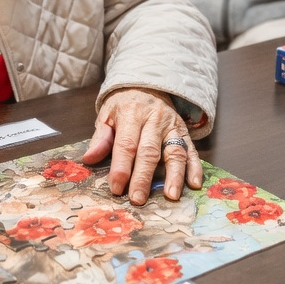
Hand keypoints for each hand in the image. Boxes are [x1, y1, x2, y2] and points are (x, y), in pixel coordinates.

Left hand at [82, 87, 202, 205]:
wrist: (148, 84)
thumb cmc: (124, 105)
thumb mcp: (107, 115)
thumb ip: (101, 138)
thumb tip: (89, 159)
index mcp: (131, 114)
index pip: (126, 144)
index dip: (121, 167)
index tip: (116, 188)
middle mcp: (154, 119)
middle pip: (149, 152)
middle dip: (143, 177)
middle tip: (138, 199)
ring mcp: (172, 126)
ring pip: (175, 152)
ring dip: (174, 176)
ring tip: (171, 196)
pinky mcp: (185, 132)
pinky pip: (192, 151)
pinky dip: (194, 168)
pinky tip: (194, 184)